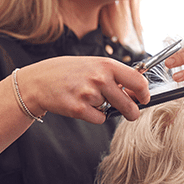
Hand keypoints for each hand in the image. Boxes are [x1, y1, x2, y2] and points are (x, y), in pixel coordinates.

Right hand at [15, 56, 150, 123]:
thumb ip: (114, 77)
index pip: (138, 80)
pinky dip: (94, 116)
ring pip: (111, 111)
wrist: (39, 81)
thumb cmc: (68, 72)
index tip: (144, 98)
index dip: (144, 93)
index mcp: (106, 64)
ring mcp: (89, 94)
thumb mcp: (93, 66)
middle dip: (132, 112)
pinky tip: (82, 105)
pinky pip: (99, 119)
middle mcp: (100, 78)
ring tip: (88, 97)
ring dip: (105, 109)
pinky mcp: (79, 109)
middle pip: (129, 104)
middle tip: (131, 113)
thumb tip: (136, 92)